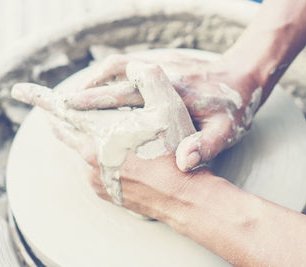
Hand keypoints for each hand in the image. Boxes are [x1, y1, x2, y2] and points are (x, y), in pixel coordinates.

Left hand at [11, 61, 195, 204]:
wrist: (183, 197)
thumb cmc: (174, 151)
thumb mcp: (168, 106)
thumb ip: (150, 79)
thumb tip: (136, 66)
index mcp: (99, 132)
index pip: (61, 109)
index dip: (39, 97)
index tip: (19, 91)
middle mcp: (90, 157)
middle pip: (66, 132)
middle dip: (60, 118)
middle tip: (58, 109)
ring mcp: (96, 178)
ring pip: (82, 151)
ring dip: (86, 139)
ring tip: (104, 132)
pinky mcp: (106, 192)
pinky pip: (94, 170)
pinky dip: (99, 158)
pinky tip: (119, 156)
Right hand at [62, 50, 262, 170]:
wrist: (245, 77)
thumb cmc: (235, 106)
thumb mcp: (226, 130)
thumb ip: (205, 145)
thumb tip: (183, 161)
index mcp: (172, 91)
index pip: (125, 91)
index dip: (96, 98)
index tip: (69, 105)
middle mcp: (162, 76)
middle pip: (114, 74)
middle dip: (86, 88)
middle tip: (60, 104)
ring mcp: (161, 69)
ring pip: (118, 68)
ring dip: (96, 83)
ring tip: (76, 102)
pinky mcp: (161, 69)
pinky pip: (129, 69)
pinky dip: (110, 80)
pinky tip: (103, 96)